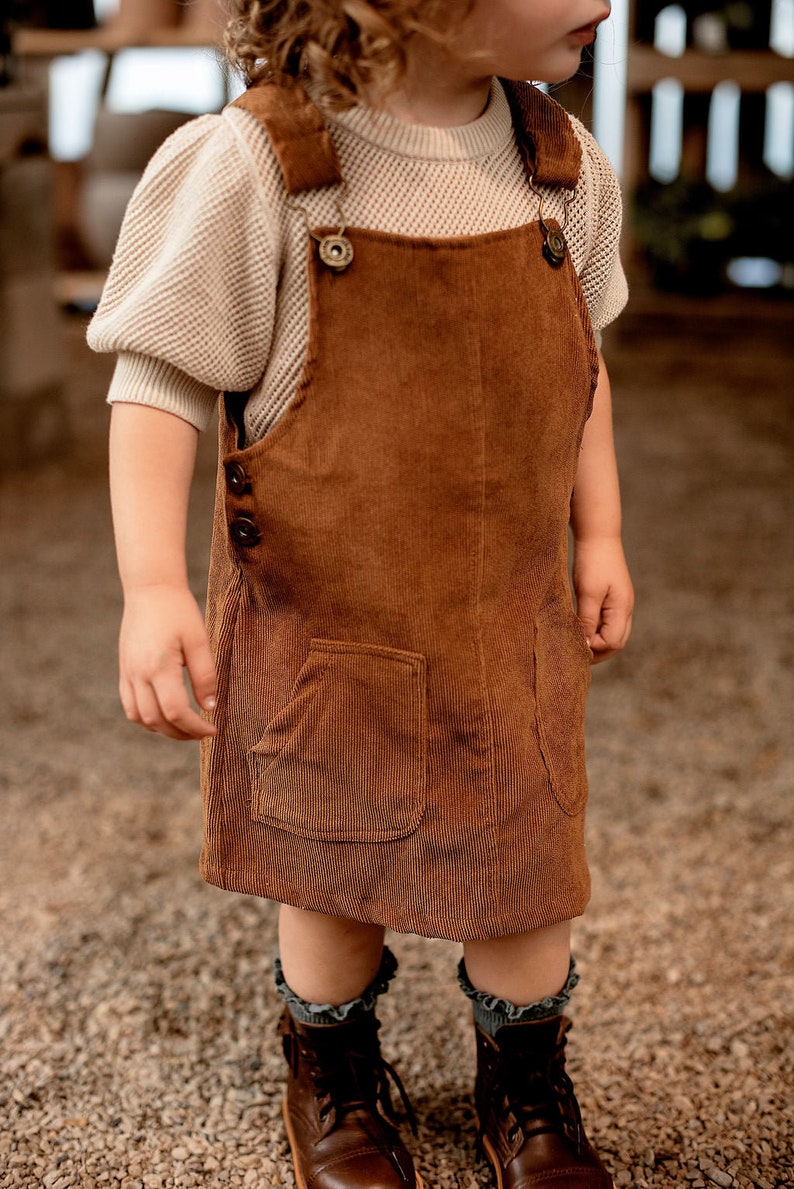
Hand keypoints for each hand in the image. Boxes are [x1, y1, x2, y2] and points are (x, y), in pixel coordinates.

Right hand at [118, 584, 216, 739]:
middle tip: (203, 732)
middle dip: (181, 733)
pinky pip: (130, 706)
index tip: (213, 730)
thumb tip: (210, 708)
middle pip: (157, 721)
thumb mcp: (199, 641)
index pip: (176, 712)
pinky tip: (165, 714)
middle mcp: (138, 675)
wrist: (150, 589)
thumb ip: (205, 676)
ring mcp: (127, 673)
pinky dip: (146, 718)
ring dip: (163, 729)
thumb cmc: (178, 611)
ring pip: (139, 718)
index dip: (196, 728)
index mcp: (159, 668)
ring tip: (185, 726)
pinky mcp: (124, 670)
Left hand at [572, 536, 633, 664]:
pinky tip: (580, 629)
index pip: (613, 642)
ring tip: (576, 644)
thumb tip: (586, 645)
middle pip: (616, 642)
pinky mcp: (612, 599)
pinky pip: (607, 623)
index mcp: (622, 609)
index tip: (575, 643)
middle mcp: (625, 609)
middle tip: (575, 653)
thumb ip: (587, 619)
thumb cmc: (592, 561)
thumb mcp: (587, 592)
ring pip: (613, 634)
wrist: (598, 535)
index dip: (595, 648)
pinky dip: (596, 630)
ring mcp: (620, 604)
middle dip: (598, 651)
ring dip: (596, 642)